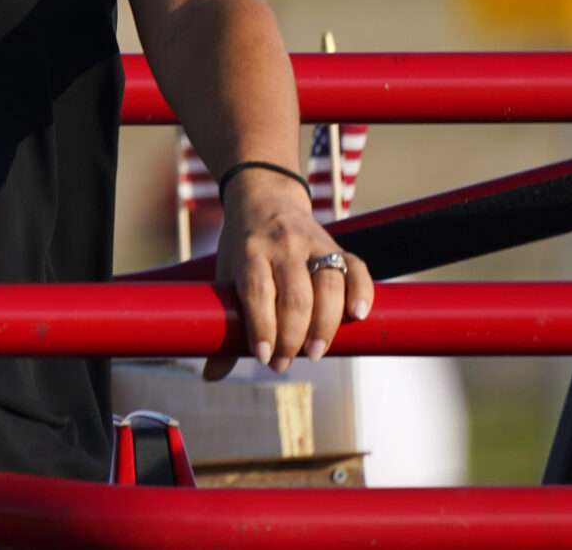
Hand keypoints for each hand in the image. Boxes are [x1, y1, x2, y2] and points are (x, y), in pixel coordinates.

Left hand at [202, 166, 373, 378]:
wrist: (265, 198)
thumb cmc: (243, 245)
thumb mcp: (226, 272)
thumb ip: (223, 320)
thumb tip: (210, 374)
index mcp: (250, 250)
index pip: (258, 291)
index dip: (262, 327)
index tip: (262, 356)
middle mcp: (283, 245)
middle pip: (295, 296)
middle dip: (292, 336)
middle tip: (285, 363)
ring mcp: (313, 243)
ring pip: (327, 285)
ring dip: (325, 325)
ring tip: (315, 353)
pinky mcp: (338, 244)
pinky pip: (356, 267)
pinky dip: (361, 292)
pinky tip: (357, 316)